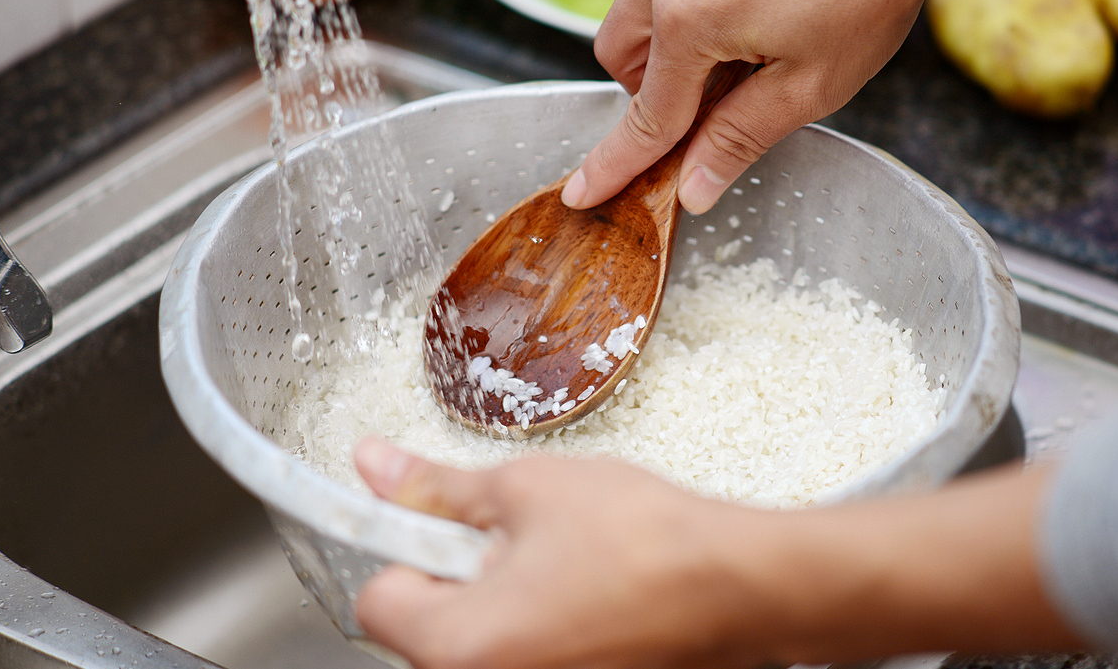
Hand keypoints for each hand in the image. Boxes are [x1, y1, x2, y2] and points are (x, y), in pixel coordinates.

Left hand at [353, 438, 1085, 668]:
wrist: (740, 585)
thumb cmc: (647, 542)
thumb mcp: (526, 488)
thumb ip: (436, 486)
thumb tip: (378, 468)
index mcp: (460, 646)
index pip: (377, 597)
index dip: (403, 542)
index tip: (428, 513)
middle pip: (424, 623)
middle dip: (455, 568)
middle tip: (510, 529)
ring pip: (477, 637)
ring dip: (497, 592)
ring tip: (557, 554)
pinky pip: (523, 651)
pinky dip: (536, 618)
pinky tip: (581, 584)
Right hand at [562, 0, 1056, 213]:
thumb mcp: (813, 81)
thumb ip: (739, 138)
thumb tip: (693, 188)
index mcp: (690, 18)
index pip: (644, 116)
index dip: (615, 164)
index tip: (583, 193)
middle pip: (620, 54)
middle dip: (653, 89)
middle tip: (714, 99)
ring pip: (640, 3)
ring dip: (674, 39)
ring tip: (749, 37)